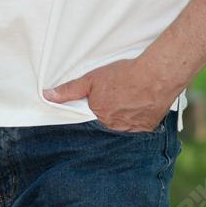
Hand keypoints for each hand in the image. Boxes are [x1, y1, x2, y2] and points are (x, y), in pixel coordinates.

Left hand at [44, 59, 171, 132]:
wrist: (157, 76)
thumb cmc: (125, 75)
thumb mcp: (92, 79)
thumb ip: (70, 90)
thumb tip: (48, 96)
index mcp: (97, 117)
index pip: (87, 123)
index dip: (89, 116)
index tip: (93, 109)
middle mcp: (112, 128)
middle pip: (104, 126)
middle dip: (105, 118)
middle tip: (113, 103)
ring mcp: (130, 130)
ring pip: (119, 129)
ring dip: (119, 121)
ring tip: (124, 105)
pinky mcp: (146, 129)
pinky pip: (136, 131)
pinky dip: (134, 122)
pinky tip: (136, 111)